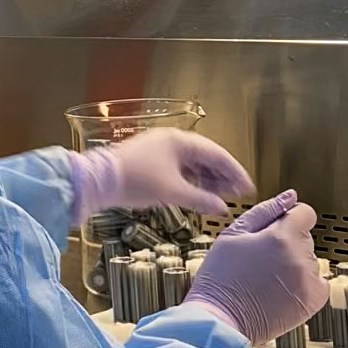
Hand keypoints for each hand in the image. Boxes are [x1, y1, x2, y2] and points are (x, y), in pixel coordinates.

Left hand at [69, 129, 253, 222]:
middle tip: (237, 193)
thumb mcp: (172, 192)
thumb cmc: (135, 181)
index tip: (247, 187)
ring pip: (191, 162)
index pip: (217, 154)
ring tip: (219, 196)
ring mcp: (160, 148)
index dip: (235, 171)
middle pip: (205, 156)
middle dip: (222, 175)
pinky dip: (190, 179)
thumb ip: (200, 199)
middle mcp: (171, 140)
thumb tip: (221, 208)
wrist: (99, 180)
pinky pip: (178, 167)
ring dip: (206, 178)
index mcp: (180, 141)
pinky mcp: (150, 159)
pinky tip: (197, 193)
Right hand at [184, 190, 328, 344]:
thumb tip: (290, 197)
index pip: (305, 213)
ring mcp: (309, 280)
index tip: (275, 230)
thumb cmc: (220, 277)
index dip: (289, 218)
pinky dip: (303, 284)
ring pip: (310, 259)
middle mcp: (300, 257)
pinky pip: (318, 282)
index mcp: (281, 237)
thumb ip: (265, 211)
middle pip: (305, 237)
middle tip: (260, 258)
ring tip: (266, 277)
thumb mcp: (233, 235)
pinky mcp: (313, 301)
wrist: (221, 319)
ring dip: (294, 263)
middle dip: (287, 242)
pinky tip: (279, 289)